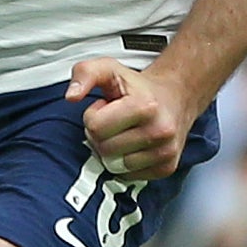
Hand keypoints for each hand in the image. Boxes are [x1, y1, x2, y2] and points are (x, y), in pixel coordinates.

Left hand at [67, 58, 200, 181]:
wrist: (175, 97)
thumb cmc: (139, 87)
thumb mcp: (109, 69)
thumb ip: (85, 73)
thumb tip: (72, 96)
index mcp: (145, 106)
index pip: (96, 127)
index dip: (94, 117)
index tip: (106, 108)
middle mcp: (159, 130)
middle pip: (104, 149)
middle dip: (102, 136)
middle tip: (115, 122)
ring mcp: (165, 152)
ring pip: (115, 166)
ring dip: (113, 152)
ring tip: (124, 133)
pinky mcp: (166, 167)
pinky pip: (128, 176)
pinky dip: (125, 164)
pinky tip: (134, 146)